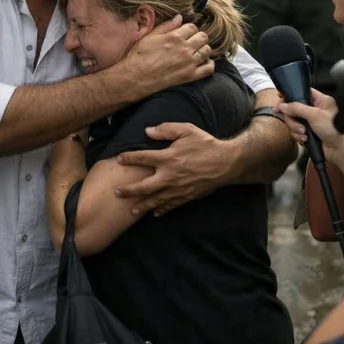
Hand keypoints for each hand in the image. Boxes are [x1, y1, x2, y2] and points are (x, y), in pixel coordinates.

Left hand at [115, 123, 234, 215]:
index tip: (119, 159)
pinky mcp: (187, 196)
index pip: (142, 158)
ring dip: (142, 205)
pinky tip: (154, 213)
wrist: (226, 162)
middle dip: (129, 190)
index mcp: (168, 157)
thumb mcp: (186, 130)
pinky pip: (171, 205)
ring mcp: (178, 188)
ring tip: (131, 210)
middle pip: (144, 186)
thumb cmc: (205, 144)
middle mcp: (170, 176)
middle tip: (117, 193)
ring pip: (156, 200)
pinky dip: (162, 210)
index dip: (129, 158)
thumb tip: (148, 132)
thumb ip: (166, 130)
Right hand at [118, 16, 213, 96]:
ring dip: (203, 49)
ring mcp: (189, 63)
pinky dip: (209, 64)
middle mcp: (185, 49)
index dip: (189, 29)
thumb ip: (166, 26)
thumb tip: (179, 17)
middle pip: (203, 37)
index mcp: (175, 37)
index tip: (185, 33)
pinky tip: (203, 62)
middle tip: (192, 42)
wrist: (136, 78)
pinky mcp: (190, 76)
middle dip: (198, 37)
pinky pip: (209, 68)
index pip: (192, 27)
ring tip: (195, 52)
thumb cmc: (139, 57)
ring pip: (207, 51)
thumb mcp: (149, 37)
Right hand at [276, 89, 342, 148]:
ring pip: (292, 120)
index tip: (280, 96)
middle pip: (293, 108)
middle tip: (296, 123)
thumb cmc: (335, 130)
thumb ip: (297, 108)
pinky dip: (298, 136)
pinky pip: (295, 131)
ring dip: (295, 128)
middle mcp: (314, 110)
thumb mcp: (315, 115)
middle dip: (292, 118)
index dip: (291, 93)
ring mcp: (310, 121)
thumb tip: (283, 105)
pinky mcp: (307, 131)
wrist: (338, 150)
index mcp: (320, 101)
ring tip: (304, 133)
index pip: (302, 92)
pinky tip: (305, 139)